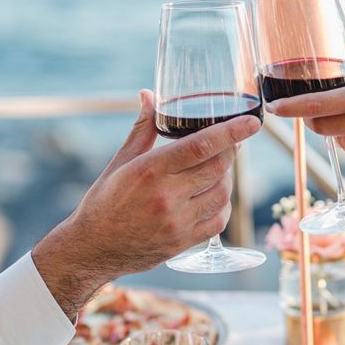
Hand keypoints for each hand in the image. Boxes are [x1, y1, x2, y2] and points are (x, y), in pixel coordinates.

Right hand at [32, 90, 260, 318]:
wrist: (92, 249)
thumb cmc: (104, 202)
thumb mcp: (120, 162)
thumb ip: (142, 129)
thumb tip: (149, 95)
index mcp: (150, 171)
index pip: (201, 145)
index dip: (231, 132)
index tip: (252, 123)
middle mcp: (167, 196)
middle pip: (217, 167)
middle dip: (229, 152)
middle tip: (228, 144)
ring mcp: (177, 222)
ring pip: (222, 193)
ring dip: (226, 178)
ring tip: (216, 170)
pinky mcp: (183, 242)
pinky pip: (218, 220)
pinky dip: (222, 205)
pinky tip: (213, 196)